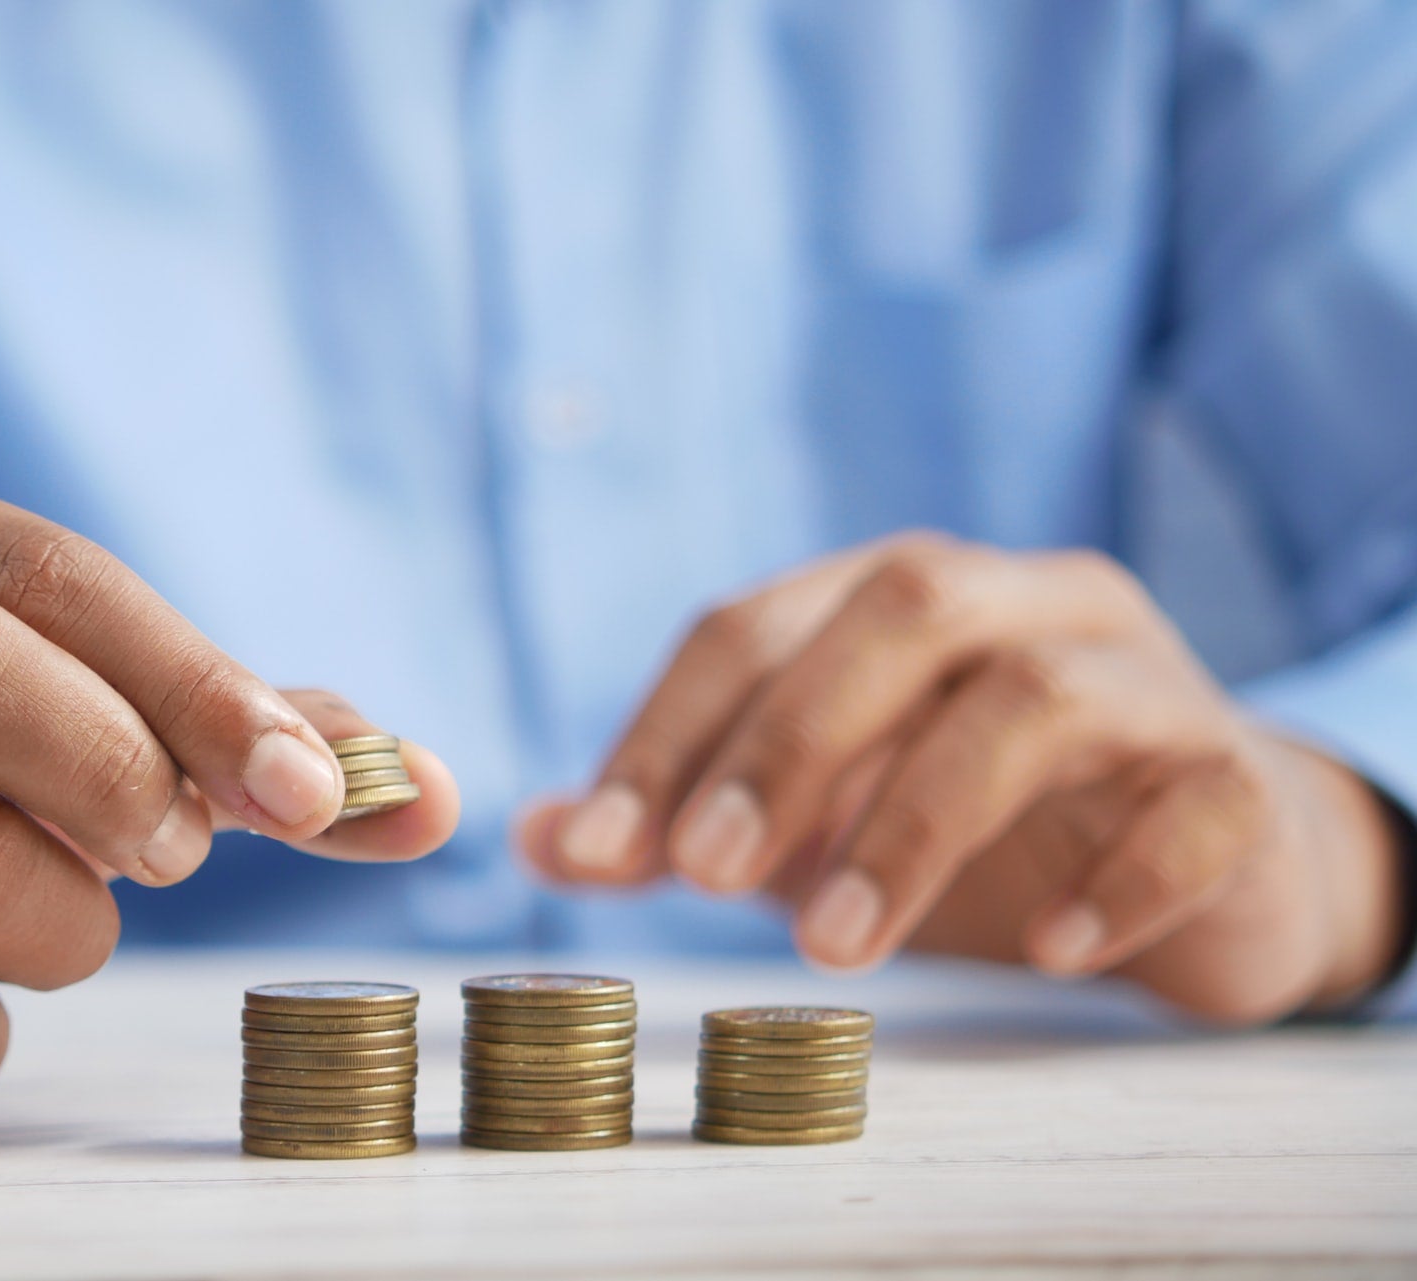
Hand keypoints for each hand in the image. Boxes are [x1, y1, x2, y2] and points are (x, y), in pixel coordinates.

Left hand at [521, 534, 1403, 1023]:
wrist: (1210, 861)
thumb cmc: (983, 825)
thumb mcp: (816, 820)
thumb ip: (685, 820)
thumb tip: (536, 839)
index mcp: (899, 597)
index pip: (754, 623)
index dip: (666, 730)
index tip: (597, 849)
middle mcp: (1023, 603)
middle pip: (902, 608)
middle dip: (788, 740)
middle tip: (704, 875)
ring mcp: (1144, 680)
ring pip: (1037, 697)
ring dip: (916, 821)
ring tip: (837, 947)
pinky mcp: (1238, 777)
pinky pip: (1194, 803)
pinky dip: (1117, 877)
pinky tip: (1049, 951)